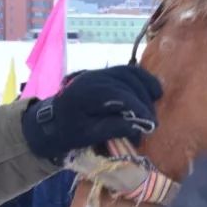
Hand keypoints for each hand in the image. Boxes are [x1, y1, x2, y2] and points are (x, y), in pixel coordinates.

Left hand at [22, 66, 162, 162]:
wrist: (50, 122)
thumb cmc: (67, 132)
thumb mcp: (87, 136)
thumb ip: (112, 128)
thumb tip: (138, 125)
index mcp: (86, 92)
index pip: (120, 95)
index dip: (139, 109)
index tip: (150, 125)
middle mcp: (93, 77)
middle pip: (127, 82)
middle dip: (144, 102)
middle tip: (152, 122)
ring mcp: (98, 73)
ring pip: (129, 73)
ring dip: (146, 87)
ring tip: (156, 103)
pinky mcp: (103, 74)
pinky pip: (126, 71)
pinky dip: (142, 78)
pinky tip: (152, 90)